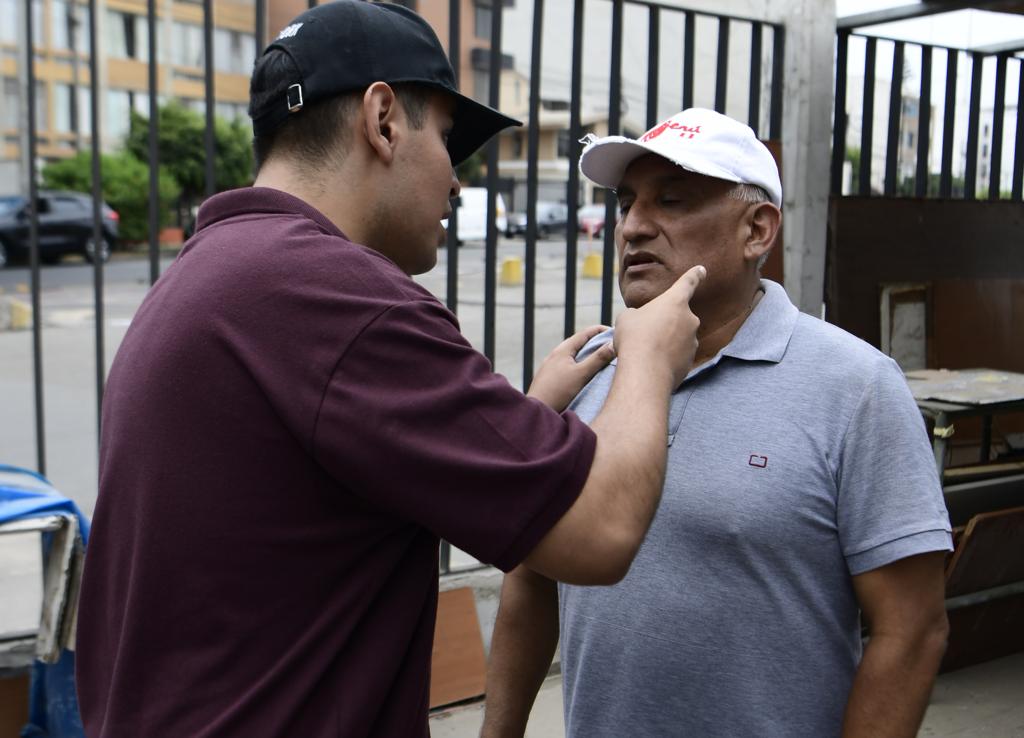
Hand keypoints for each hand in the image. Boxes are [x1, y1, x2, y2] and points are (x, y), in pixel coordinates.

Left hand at [527, 324, 615, 410]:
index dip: (600, 330)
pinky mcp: (549, 378)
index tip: (615, 332)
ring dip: (585, 354)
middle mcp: (554, 355)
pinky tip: (581, 374)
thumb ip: (598, 359)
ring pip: (571, 355)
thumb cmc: (558, 391)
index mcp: (562, 350)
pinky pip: (566, 366)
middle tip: (609, 344)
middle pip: (577, 343)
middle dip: (594, 341)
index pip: (584, 333)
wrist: (536, 410)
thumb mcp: (581, 374)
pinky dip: (577, 364)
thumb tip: (613, 344)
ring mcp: (550, 367)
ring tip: (598, 358)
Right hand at [613, 265, 704, 388]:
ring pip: (678, 338)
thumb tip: (640, 321)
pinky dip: (668, 358)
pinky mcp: (690, 361)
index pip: (688, 283)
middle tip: (646, 334)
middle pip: (678, 317)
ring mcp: (692, 341)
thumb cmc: (634, 338)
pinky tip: (653, 363)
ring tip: (647, 351)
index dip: (694, 275)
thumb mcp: (627, 318)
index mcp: (675, 301)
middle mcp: (690, 319)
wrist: (645, 371)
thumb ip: (638, 315)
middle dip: (665, 323)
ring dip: (666, 342)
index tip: (702, 269)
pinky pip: (678, 355)